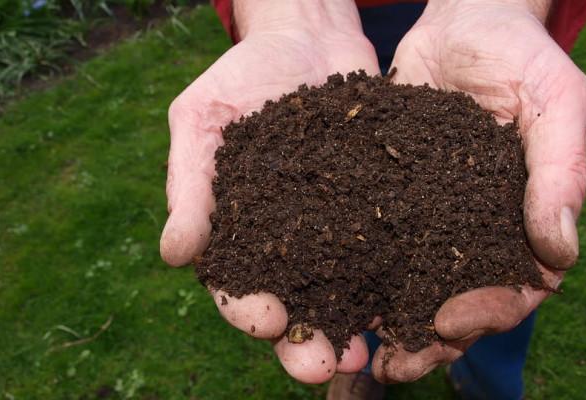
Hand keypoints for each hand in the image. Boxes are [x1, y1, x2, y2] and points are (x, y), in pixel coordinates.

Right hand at [159, 0, 379, 383]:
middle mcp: (288, 241)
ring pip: (343, 291)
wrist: (307, 37)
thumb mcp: (202, 118)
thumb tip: (174, 255)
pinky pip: (387, 250)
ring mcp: (336, 228)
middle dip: (304, 341)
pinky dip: (396, 280)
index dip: (248, 309)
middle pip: (294, 304)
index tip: (267, 320)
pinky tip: (411, 301)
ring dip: (353, 327)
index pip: (237, 284)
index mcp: (239, 230)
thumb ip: (189, 184)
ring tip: (368, 355)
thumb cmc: (243, 75)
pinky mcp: (377, 209)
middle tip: (322, 367)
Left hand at [372, 0, 585, 381]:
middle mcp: (476, 227)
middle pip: (458, 301)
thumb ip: (562, 171)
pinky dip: (355, 272)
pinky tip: (328, 293)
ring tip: (355, 348)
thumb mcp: (555, 100)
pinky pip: (374, 242)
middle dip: (429, 338)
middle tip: (393, 365)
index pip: (517, 287)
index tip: (449, 323)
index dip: (487, 313)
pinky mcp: (390, 196)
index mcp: (524, 218)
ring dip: (387, 320)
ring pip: (412, 283)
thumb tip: (560, 254)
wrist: (462, 19)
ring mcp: (432, 215)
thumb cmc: (520, 54)